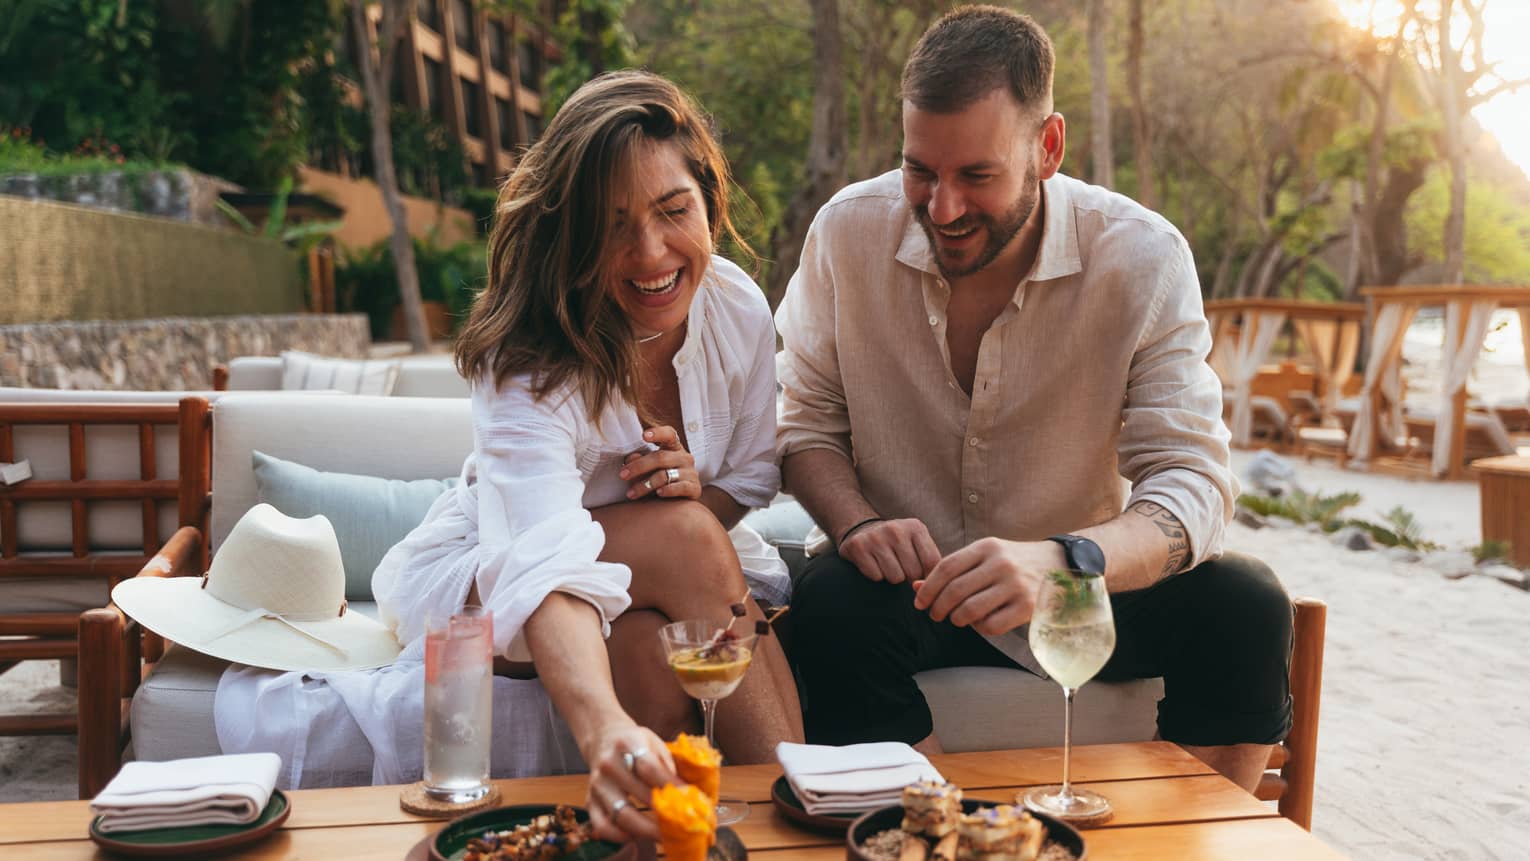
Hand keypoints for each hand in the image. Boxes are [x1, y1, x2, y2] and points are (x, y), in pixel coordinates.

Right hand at [584, 722, 677, 842]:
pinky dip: (619, 836)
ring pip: (621, 814)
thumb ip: (668, 765)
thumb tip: (686, 793)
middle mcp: (609, 764)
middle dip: (662, 813)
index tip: (689, 798)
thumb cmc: (635, 743)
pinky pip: (602, 826)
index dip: (670, 785)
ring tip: (663, 835)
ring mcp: (597, 784)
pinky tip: (636, 836)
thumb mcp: (654, 743)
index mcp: (628, 743)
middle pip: (638, 794)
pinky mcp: (589, 801)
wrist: (604, 739)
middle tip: (681, 825)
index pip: (650, 768)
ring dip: (645, 829)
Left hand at [620, 426, 700, 500]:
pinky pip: (680, 487)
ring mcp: (691, 473)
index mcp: (674, 447)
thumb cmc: (660, 479)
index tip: (643, 436)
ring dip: (645, 485)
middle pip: (661, 458)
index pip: (669, 434)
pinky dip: (667, 490)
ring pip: (665, 475)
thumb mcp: (648, 468)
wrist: (679, 500)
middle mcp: (685, 457)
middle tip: (623, 475)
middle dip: (639, 466)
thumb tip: (631, 458)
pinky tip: (658, 494)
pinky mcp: (695, 488)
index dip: (658, 433)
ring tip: (631, 493)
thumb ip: (639, 461)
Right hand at [839, 517, 940, 584]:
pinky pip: (876, 576)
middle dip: (909, 577)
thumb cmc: (897, 543)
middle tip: (901, 567)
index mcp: (915, 527)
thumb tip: (925, 586)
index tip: (921, 576)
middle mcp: (896, 529)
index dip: (928, 576)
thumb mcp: (916, 543)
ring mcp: (876, 537)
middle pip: (913, 572)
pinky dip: (876, 575)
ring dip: (892, 577)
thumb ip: (928, 562)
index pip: (931, 561)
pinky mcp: (858, 546)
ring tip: (887, 564)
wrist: (863, 531)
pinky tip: (874, 563)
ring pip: (895, 578)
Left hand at [913, 538, 1066, 635]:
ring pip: (970, 610)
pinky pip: (991, 626)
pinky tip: (981, 623)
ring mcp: (1015, 585)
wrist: (1059, 564)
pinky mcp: (1027, 607)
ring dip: (956, 619)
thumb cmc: (1013, 562)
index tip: (919, 602)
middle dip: (938, 608)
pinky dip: (980, 629)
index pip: (946, 568)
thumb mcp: (985, 556)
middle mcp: (1000, 564)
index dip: (927, 588)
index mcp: (986, 547)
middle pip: (954, 591)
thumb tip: (915, 586)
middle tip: (935, 615)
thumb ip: (954, 569)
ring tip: (957, 619)